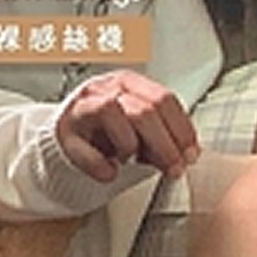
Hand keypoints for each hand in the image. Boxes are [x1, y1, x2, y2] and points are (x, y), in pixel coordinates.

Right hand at [55, 70, 200, 182]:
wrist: (67, 141)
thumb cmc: (107, 135)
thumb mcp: (140, 133)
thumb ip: (164, 138)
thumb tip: (187, 155)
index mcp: (129, 84)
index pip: (163, 99)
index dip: (182, 130)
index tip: (191, 154)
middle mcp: (105, 89)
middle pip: (144, 109)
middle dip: (165, 145)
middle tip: (174, 169)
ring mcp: (82, 109)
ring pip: (112, 112)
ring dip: (129, 145)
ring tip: (131, 160)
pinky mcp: (65, 134)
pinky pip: (85, 149)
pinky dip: (101, 166)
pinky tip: (110, 172)